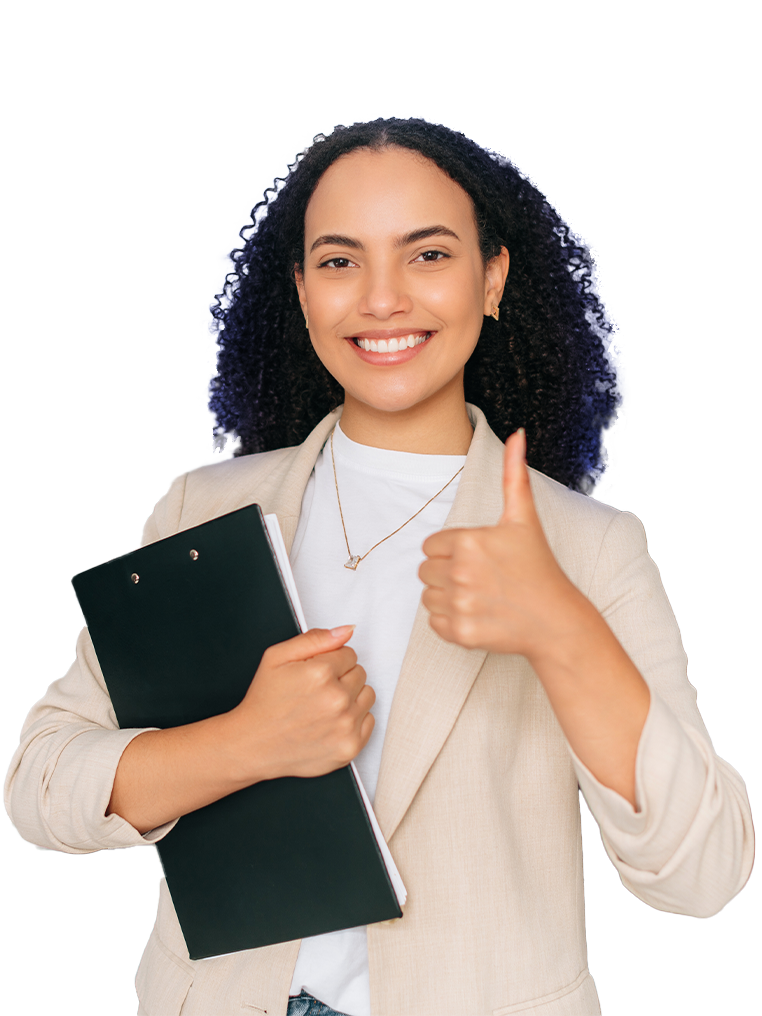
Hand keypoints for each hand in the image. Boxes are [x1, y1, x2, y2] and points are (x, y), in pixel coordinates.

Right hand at [225, 626, 375, 781]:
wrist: (253, 744)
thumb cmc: (264, 702)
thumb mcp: (277, 657)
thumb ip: (315, 639)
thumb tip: (346, 631)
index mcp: (321, 673)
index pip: (349, 654)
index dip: (331, 661)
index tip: (315, 673)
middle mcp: (337, 700)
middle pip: (360, 673)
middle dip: (341, 678)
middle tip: (316, 691)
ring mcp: (345, 726)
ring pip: (367, 695)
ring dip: (351, 697)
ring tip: (324, 706)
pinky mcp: (350, 747)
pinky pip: (369, 721)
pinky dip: (354, 720)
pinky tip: (332, 722)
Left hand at [419, 429, 583, 658]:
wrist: (556, 620)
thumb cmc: (538, 566)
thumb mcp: (524, 518)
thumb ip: (513, 475)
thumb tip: (517, 434)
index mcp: (468, 541)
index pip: (430, 545)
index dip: (451, 551)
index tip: (478, 557)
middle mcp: (460, 572)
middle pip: (426, 570)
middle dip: (447, 573)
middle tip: (481, 577)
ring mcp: (460, 605)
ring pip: (427, 596)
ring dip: (447, 597)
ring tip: (480, 595)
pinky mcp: (459, 633)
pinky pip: (434, 623)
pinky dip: (450, 621)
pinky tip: (478, 615)